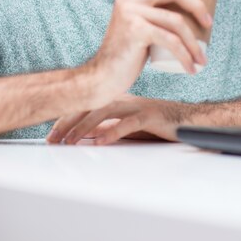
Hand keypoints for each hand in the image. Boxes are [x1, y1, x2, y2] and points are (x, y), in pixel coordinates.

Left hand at [47, 95, 182, 143]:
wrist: (189, 119)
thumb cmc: (159, 122)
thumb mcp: (128, 125)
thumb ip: (109, 126)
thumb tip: (85, 134)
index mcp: (119, 99)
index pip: (88, 104)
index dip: (68, 116)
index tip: (51, 132)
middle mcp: (125, 98)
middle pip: (92, 105)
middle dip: (69, 121)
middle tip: (52, 138)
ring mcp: (138, 105)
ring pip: (105, 111)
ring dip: (85, 126)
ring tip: (70, 141)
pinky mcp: (150, 116)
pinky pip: (128, 123)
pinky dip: (112, 131)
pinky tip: (100, 141)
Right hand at [85, 0, 212, 108]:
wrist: (104, 76)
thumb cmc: (126, 52)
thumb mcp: (136, 24)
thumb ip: (151, 14)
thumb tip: (184, 12)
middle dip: (197, 5)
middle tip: (209, 22)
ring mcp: (131, 13)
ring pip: (176, 21)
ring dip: (194, 43)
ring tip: (202, 59)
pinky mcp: (135, 31)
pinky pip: (170, 41)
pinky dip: (185, 56)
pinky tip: (191, 67)